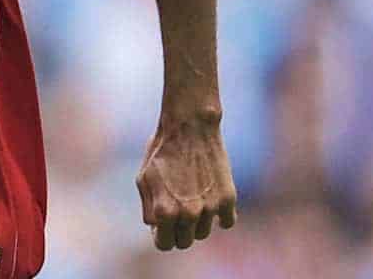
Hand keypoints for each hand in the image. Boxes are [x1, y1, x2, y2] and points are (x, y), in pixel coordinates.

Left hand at [136, 115, 237, 250]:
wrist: (189, 127)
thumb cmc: (161, 151)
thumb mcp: (143, 179)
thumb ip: (149, 208)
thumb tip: (156, 228)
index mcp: (164, 212)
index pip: (165, 245)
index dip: (161, 236)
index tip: (162, 226)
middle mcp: (188, 214)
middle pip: (185, 242)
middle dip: (177, 232)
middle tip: (176, 213)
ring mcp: (210, 208)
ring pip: (204, 233)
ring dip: (197, 223)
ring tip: (190, 199)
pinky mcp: (228, 199)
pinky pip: (227, 223)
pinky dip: (220, 216)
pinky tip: (210, 201)